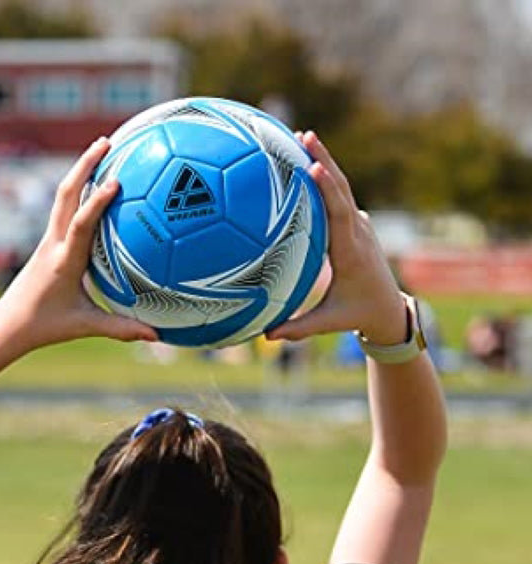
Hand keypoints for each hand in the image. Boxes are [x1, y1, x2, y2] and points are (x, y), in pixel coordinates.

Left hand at [0, 137, 156, 348]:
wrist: (8, 324)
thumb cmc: (45, 326)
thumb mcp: (84, 327)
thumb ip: (120, 328)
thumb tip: (155, 336)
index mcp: (64, 261)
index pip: (80, 225)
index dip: (97, 203)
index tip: (116, 181)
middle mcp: (53, 243)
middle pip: (66, 195)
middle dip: (86, 165)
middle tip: (108, 141)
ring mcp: (48, 239)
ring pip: (63, 196)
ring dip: (81, 170)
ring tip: (103, 147)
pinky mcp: (48, 241)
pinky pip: (64, 208)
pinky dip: (80, 189)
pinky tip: (96, 181)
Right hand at [267, 132, 404, 345]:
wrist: (389, 307)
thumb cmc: (357, 314)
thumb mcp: (329, 322)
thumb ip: (298, 328)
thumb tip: (266, 335)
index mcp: (351, 251)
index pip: (339, 213)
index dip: (326, 189)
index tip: (313, 167)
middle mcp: (358, 231)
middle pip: (341, 188)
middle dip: (323, 160)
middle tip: (304, 135)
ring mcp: (358, 224)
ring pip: (340, 187)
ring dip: (323, 161)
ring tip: (302, 137)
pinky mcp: (354, 224)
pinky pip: (337, 196)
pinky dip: (323, 177)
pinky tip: (304, 164)